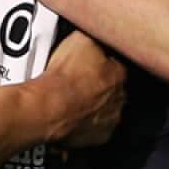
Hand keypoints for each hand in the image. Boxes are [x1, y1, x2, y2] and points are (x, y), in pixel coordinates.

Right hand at [40, 31, 125, 147]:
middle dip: (100, 86)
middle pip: (114, 89)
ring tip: (74, 100)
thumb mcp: (80, 39)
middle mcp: (120, 99)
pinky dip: (87, 123)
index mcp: (119, 75)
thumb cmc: (62, 77)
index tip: (91, 63)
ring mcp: (110, 120)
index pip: (118, 65)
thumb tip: (97, 29)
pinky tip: (72, 115)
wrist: (48, 108)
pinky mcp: (99, 138)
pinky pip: (96, 129)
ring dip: (94, 105)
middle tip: (79, 81)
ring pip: (106, 110)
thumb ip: (94, 36)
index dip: (103, 63)